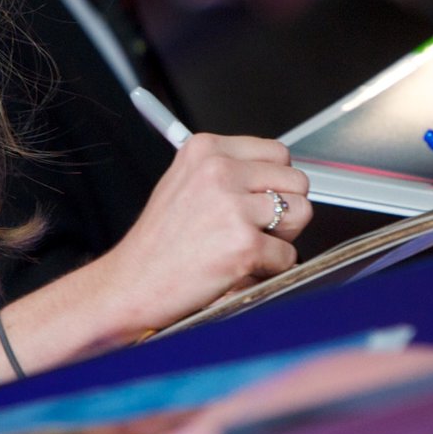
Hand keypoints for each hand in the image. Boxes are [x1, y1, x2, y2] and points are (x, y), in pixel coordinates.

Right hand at [5, 135, 311, 369]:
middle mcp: (219, 170)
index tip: (259, 199)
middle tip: (253, 228)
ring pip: (301, 213)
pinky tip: (239, 267)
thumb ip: (229, 172)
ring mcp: (232, 207)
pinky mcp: (243, 244)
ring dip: (281, 237)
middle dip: (284, 209)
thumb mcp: (185, 183)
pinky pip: (287, 254)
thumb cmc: (158, 243)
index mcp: (205, 149)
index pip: (277, 152)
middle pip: (295, 181)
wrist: (131, 284)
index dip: (274, 182)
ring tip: (246, 246)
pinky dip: (270, 267)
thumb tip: (275, 175)